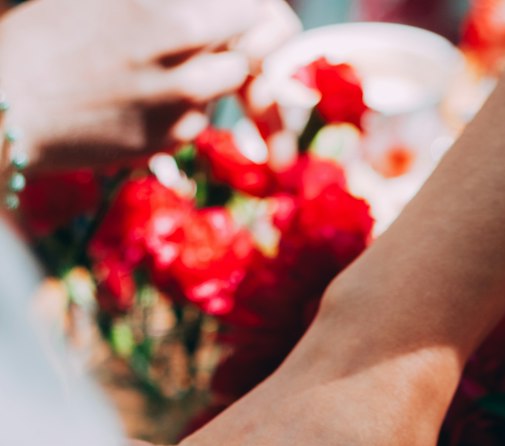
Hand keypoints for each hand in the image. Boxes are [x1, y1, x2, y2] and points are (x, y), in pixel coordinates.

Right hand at [0, 0, 298, 169]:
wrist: (11, 106)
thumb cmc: (49, 37)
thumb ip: (164, 4)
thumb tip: (210, 9)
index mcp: (166, 14)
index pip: (247, 11)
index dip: (251, 13)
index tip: (243, 13)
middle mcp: (180, 62)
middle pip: (246, 53)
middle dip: (239, 44)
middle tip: (218, 36)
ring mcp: (176, 107)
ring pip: (222, 87)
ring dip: (210, 73)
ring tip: (164, 62)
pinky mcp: (166, 142)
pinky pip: (195, 119)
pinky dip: (183, 105)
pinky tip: (141, 94)